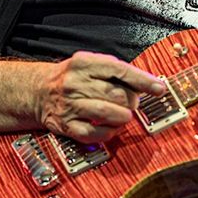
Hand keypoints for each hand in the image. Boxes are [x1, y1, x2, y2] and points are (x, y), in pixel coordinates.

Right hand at [36, 52, 165, 142]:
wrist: (37, 91)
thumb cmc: (71, 78)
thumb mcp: (90, 64)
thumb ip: (115, 71)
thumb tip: (147, 84)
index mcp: (84, 63)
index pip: (119, 70)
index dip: (143, 80)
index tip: (159, 88)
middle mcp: (75, 83)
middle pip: (116, 94)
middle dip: (132, 101)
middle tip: (133, 103)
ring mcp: (70, 105)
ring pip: (106, 113)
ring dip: (123, 116)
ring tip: (124, 115)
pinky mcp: (66, 125)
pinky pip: (94, 134)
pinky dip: (109, 133)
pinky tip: (112, 127)